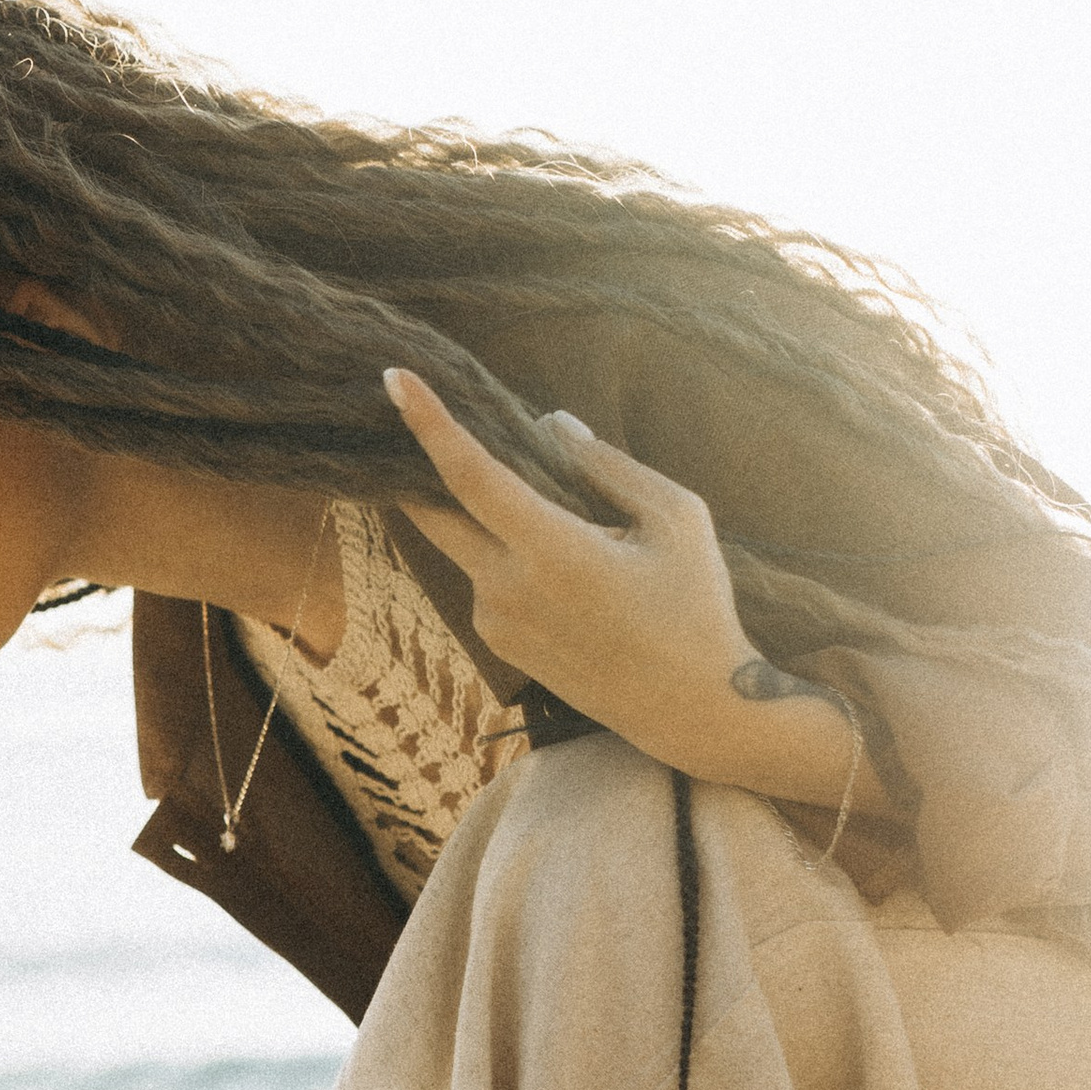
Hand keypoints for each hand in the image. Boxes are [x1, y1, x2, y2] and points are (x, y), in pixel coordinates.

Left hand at [383, 368, 877, 815]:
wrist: (690, 710)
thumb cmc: (696, 607)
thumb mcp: (676, 519)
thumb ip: (607, 465)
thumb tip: (549, 422)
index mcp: (552, 553)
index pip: (470, 476)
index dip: (430, 424)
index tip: (394, 379)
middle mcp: (507, 590)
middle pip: (432, 512)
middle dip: (414, 464)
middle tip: (414, 416)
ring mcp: (495, 622)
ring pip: (469, 543)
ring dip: (489, 514)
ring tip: (567, 518)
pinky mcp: (498, 643)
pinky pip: (486, 577)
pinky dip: (506, 551)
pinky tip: (564, 565)